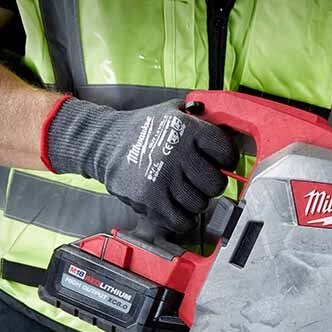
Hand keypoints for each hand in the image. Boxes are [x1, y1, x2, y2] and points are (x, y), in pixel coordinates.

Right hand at [44, 98, 237, 233]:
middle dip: (211, 184)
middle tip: (200, 180)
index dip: (227, 159)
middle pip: (216, 183)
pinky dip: (183, 218)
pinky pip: (182, 220)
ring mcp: (163, 179)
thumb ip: (199, 116)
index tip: (221, 162)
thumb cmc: (143, 129)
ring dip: (195, 201)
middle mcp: (176, 153)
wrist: (103, 143)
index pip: (226, 151)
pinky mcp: (150, 200)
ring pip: (200, 204)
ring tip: (182, 190)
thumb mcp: (172, 111)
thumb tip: (228, 122)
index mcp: (186, 129)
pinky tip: (176, 206)